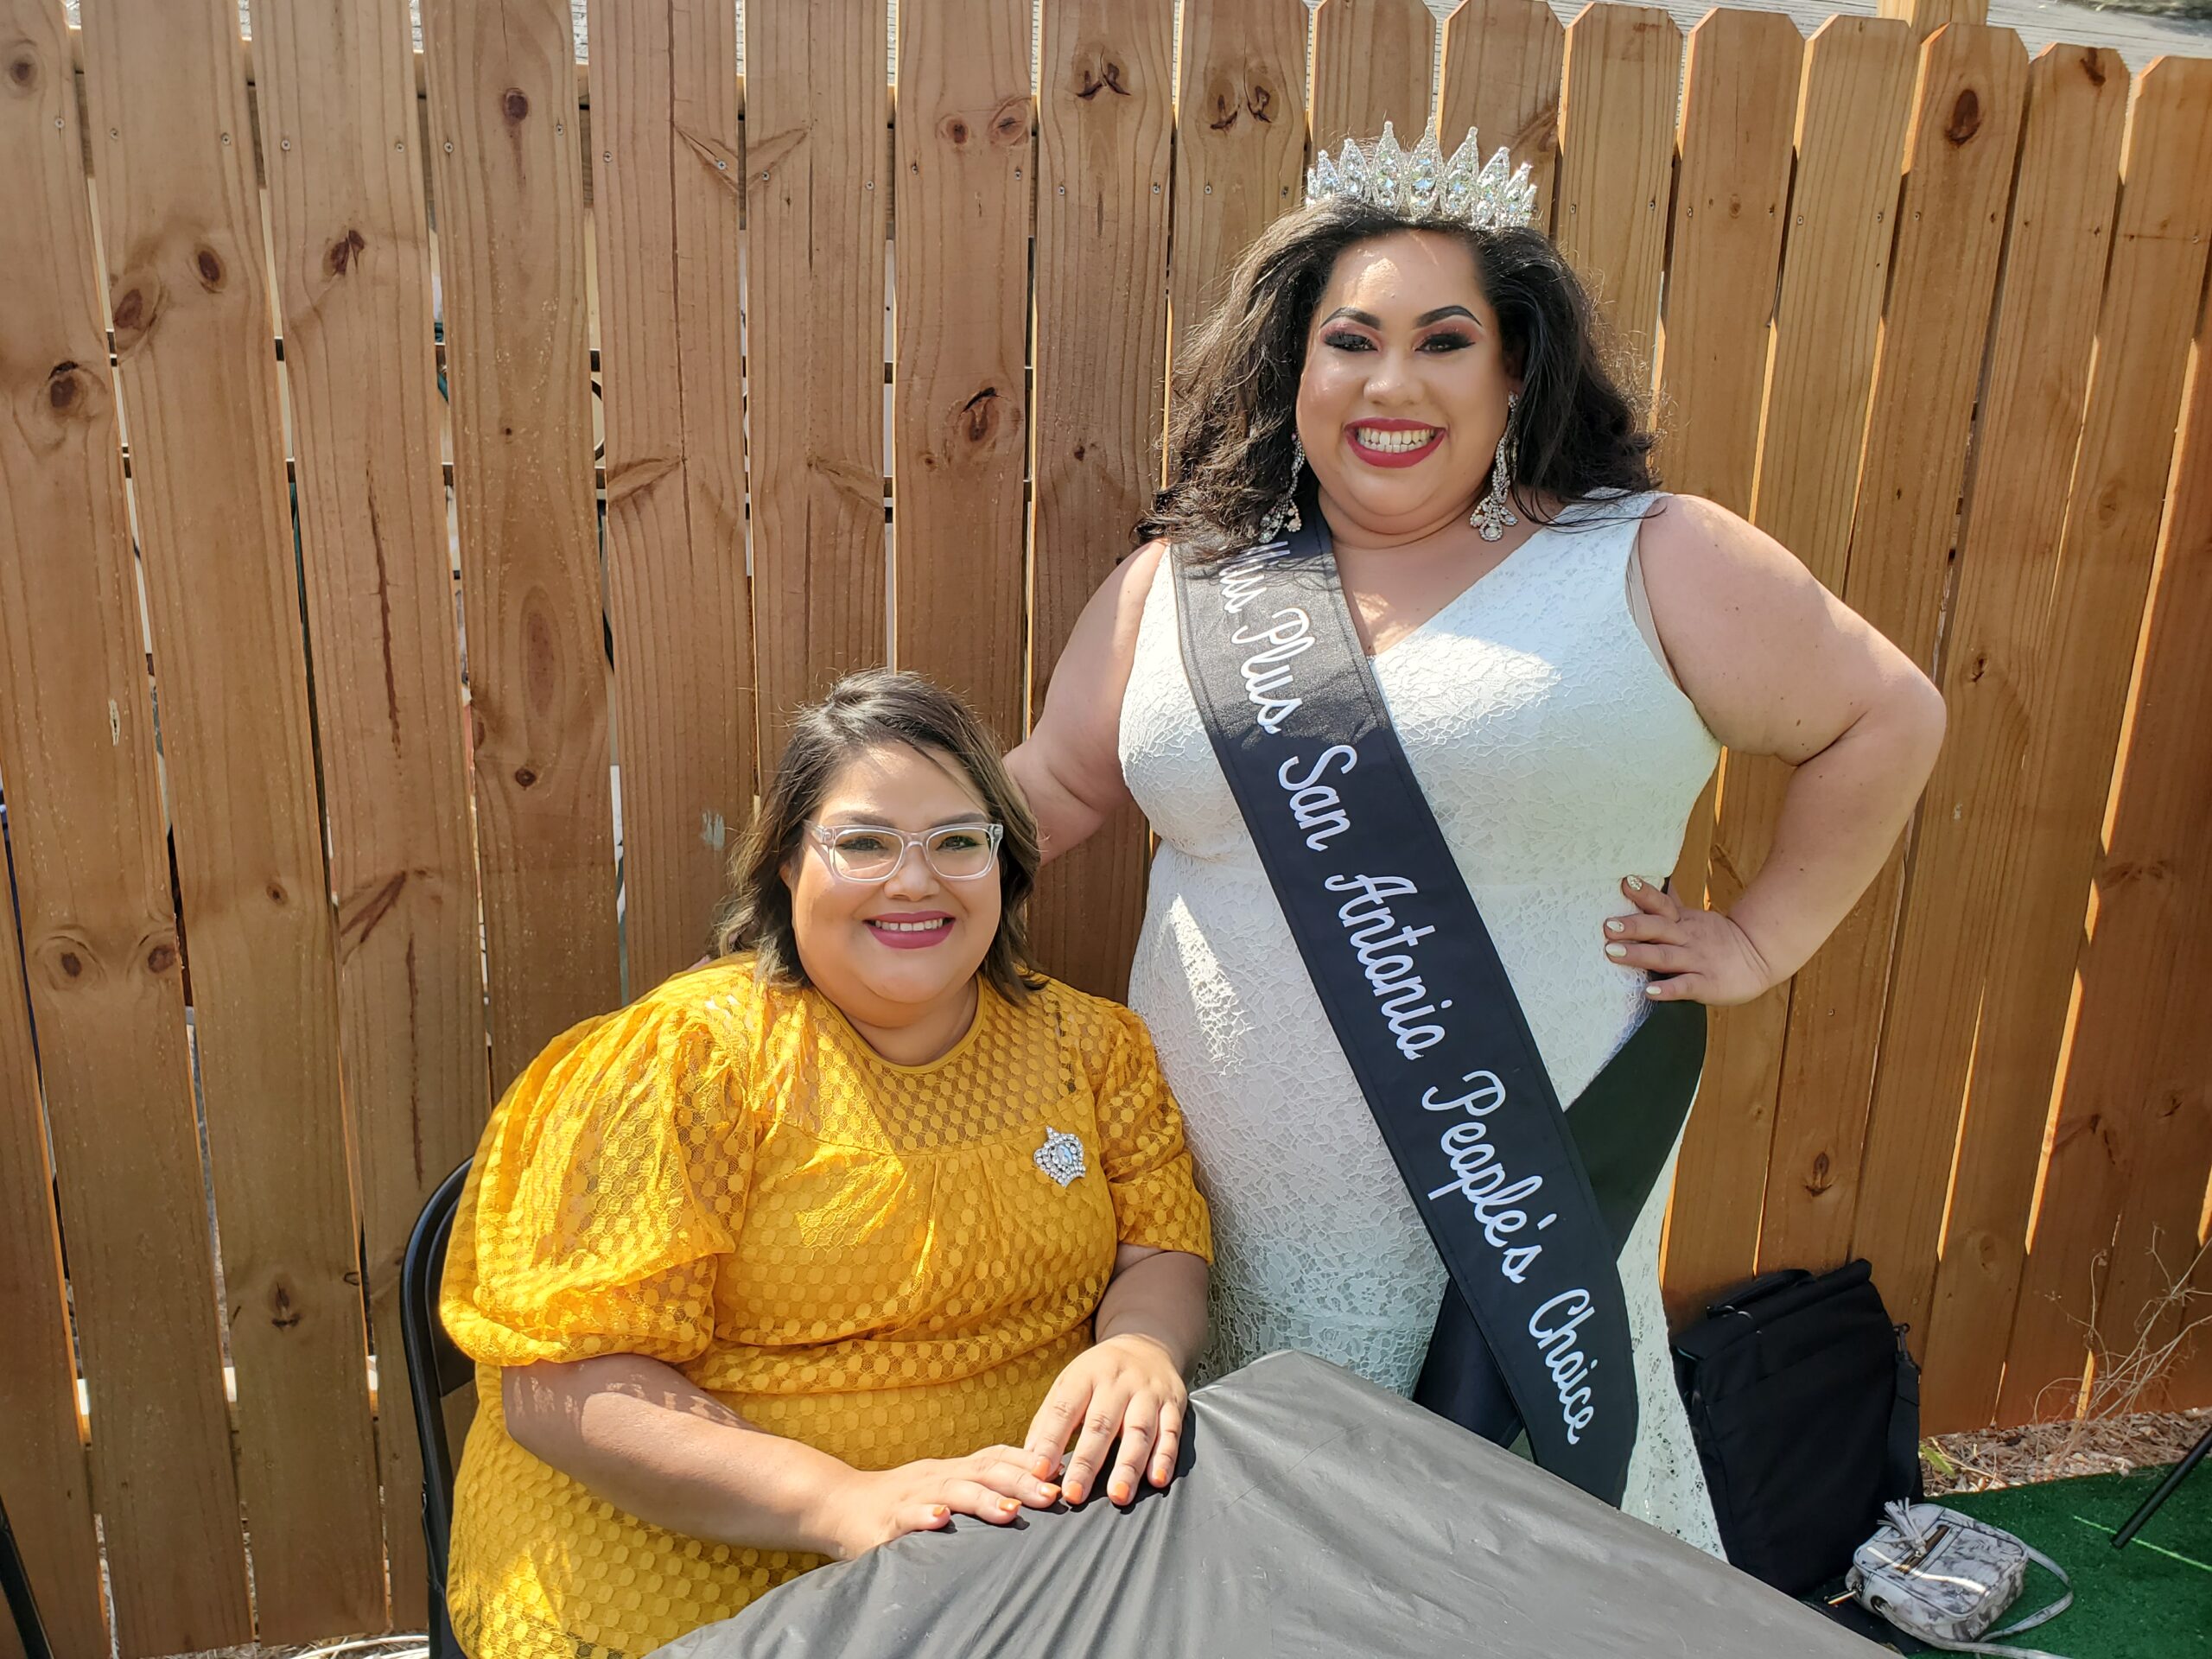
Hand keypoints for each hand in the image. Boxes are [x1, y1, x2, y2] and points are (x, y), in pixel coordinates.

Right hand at [817, 1445, 1060, 1560]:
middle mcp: (938, 1477)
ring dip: (982, 1500)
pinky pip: (905, 1517)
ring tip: (1009, 1511)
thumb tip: (1033, 1489)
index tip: (1060, 1468)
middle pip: (983, 1472)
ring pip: (951, 1492)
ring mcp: (912, 1496)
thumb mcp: (944, 1486)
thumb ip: (979, 1485)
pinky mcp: (887, 1522)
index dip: (1027, 1460)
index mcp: (953, 1470)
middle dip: (1019, 1481)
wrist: (841, 1505)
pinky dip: (923, 1517)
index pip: (995, 1457)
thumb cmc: (903, 1499)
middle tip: (1051, 1494)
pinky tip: (939, 1521)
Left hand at [1023, 1334, 1187, 1507]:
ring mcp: (1148, 1391)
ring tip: (1118, 1496)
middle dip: (1087, 1462)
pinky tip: (1157, 1480)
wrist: (1147, 1346)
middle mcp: (1118, 1381)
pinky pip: (1171, 1431)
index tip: (1039, 1471)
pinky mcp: (1174, 1403)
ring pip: (1139, 1430)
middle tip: (1074, 1495)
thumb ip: (1049, 1420)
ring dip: (1128, 1465)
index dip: (1051, 1440)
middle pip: (1101, 1424)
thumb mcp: (1069, 1384)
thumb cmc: (1099, 1375)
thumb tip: (1029, 1460)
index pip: (1065, 1409)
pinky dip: (1165, 1457)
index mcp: (1086, 1375)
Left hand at [1603, 875, 1777, 1006]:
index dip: (1644, 894)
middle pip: (1658, 929)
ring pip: (1665, 956)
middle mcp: (1687, 938)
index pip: (1662, 904)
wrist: (1760, 956)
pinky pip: (1686, 986)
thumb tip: (1645, 882)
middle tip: (1607, 925)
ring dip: (1639, 955)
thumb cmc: (1717, 938)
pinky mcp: (1707, 984)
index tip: (1624, 882)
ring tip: (1613, 953)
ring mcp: (1697, 961)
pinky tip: (1649, 992)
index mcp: (1683, 922)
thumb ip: (1669, 904)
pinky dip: (1668, 989)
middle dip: (1633, 927)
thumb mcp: (1693, 917)